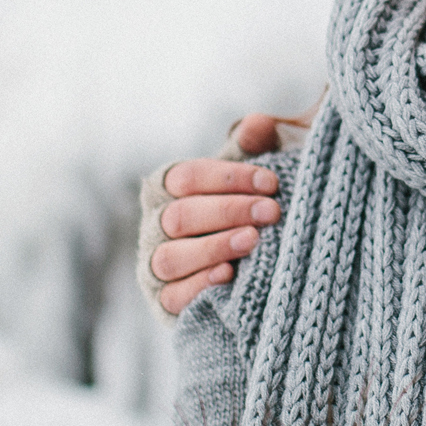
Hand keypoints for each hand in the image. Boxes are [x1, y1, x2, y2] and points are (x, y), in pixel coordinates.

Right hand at [137, 109, 301, 316]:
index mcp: (167, 189)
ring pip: (171, 256)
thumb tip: (259, 123)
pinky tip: (231, 274)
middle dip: (228, 211)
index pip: (186, 177)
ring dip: (214, 247)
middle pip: (179, 215)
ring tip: (254, 240)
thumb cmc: (241, 211)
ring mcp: (154, 266)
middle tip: (272, 212)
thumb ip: (252, 149)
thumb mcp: (246, 178)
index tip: (271, 182)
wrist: (242, 271)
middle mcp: (154, 225)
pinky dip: (200, 285)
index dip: (229, 177)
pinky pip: (173, 296)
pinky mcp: (163, 302)